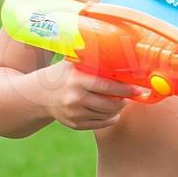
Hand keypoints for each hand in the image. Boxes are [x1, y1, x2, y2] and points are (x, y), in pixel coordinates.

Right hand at [24, 61, 144, 130]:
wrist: (38, 95)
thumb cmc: (62, 74)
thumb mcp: (73, 63)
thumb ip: (92, 59)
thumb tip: (119, 51)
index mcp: (77, 80)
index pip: (108, 86)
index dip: (126, 89)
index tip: (138, 88)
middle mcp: (75, 99)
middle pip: (111, 104)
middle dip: (124, 100)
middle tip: (130, 95)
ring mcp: (75, 114)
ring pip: (108, 115)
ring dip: (118, 109)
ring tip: (120, 100)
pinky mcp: (75, 125)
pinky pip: (101, 124)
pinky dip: (110, 118)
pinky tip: (112, 111)